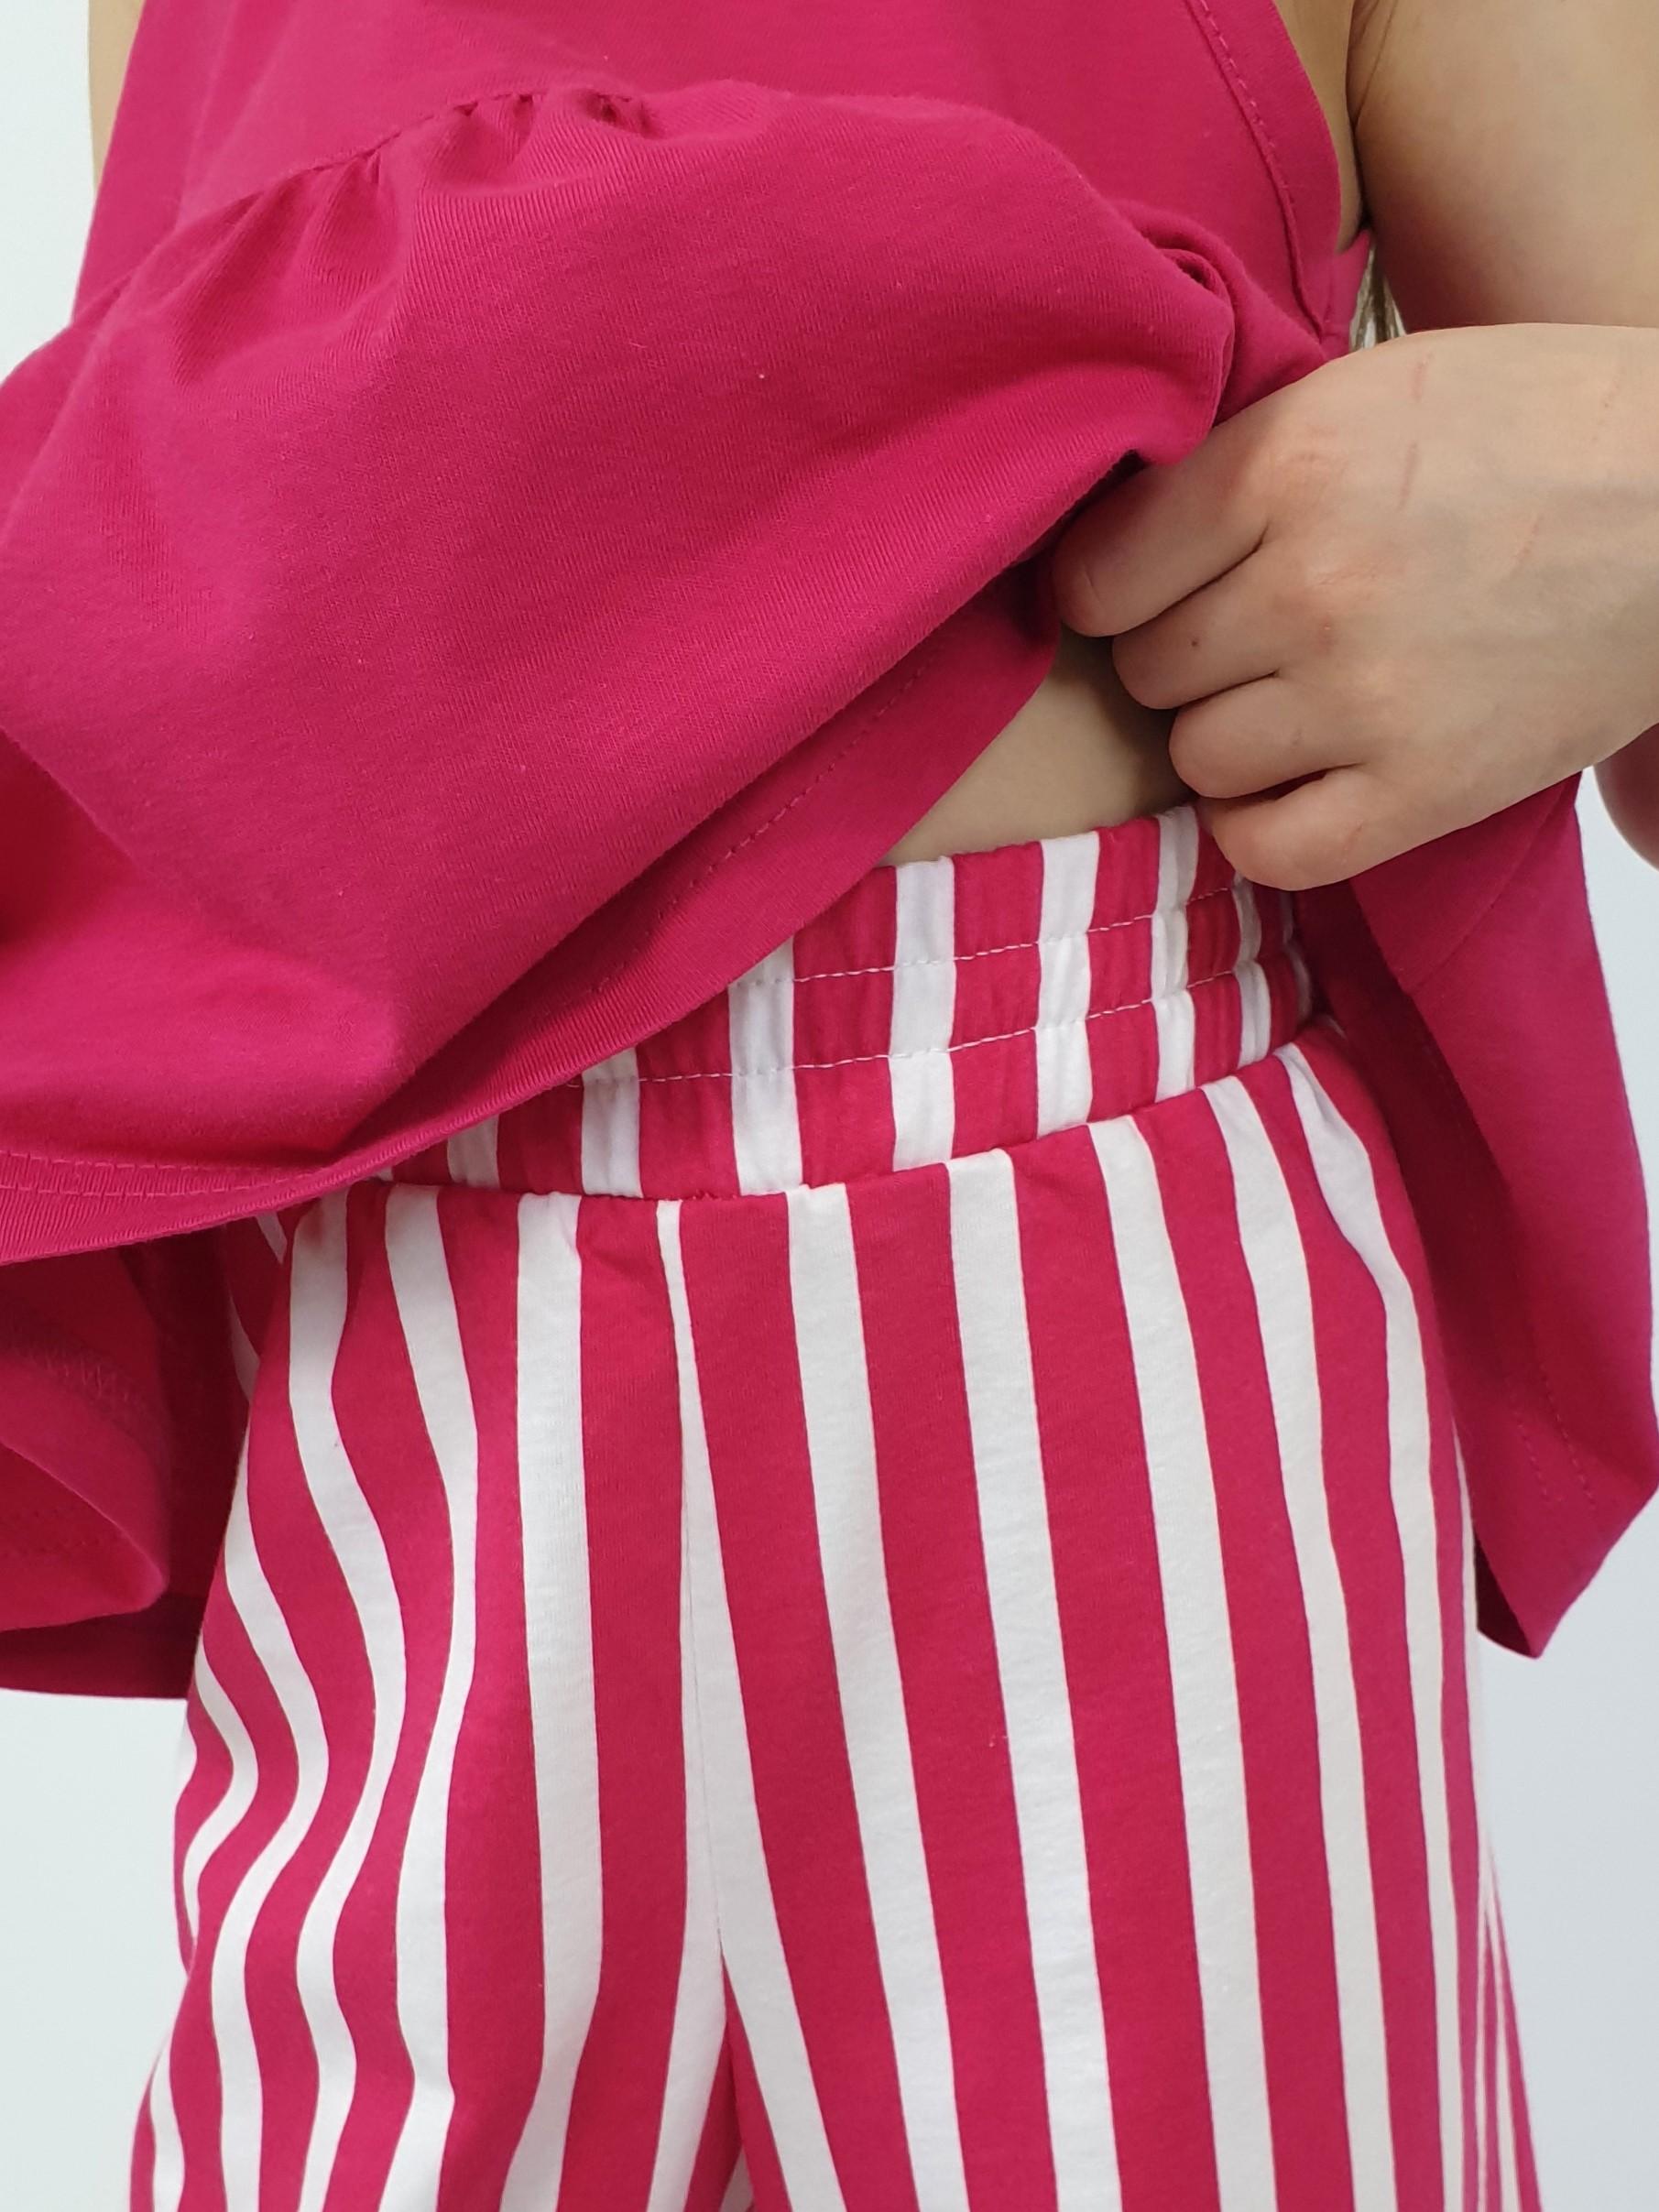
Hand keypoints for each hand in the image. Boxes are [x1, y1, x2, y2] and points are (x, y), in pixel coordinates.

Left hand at [1049, 322, 1658, 888]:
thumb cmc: (1539, 429)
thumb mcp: (1373, 390)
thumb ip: (1241, 460)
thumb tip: (1109, 543)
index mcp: (1289, 463)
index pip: (1097, 575)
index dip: (1113, 586)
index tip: (1149, 586)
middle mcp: (1313, 584)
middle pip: (1145, 669)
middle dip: (1182, 653)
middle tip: (1252, 631)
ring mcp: (1366, 698)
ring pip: (1195, 757)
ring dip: (1228, 734)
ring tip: (1298, 693)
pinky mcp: (1425, 791)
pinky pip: (1265, 847)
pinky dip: (1262, 824)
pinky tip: (1297, 779)